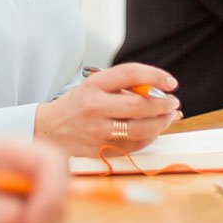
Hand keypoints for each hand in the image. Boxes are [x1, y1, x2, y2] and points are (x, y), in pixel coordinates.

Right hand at [35, 63, 180, 157]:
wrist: (50, 128)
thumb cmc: (78, 105)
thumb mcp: (95, 87)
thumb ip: (124, 87)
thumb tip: (161, 91)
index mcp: (94, 85)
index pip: (131, 74)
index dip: (156, 76)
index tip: (171, 83)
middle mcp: (94, 106)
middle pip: (139, 104)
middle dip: (164, 104)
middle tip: (173, 102)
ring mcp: (96, 130)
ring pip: (140, 128)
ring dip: (162, 123)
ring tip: (168, 117)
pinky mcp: (100, 149)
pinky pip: (134, 145)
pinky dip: (149, 137)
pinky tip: (153, 131)